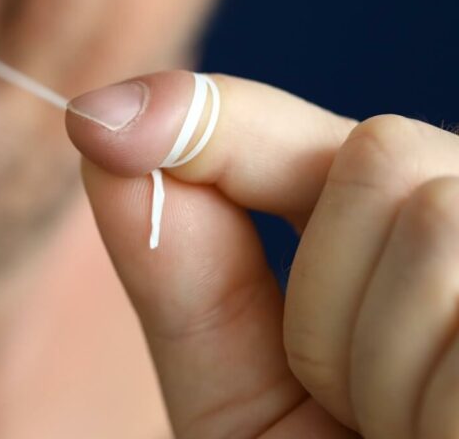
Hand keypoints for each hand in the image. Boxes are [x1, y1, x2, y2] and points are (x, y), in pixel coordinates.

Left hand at [66, 70, 458, 438]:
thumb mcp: (249, 411)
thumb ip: (185, 275)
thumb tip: (106, 127)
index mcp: (418, 264)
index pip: (322, 138)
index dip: (213, 118)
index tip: (101, 123)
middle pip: (387, 154)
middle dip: (329, 300)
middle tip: (366, 421)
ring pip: (431, 211)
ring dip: (379, 360)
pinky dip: (435, 394)